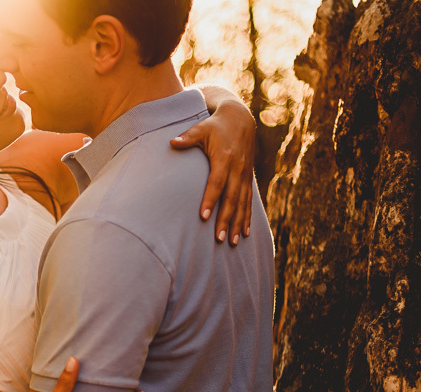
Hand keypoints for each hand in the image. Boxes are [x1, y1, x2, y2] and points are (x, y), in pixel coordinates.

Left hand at [170, 99, 255, 246]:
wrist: (241, 119)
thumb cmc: (215, 125)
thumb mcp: (201, 128)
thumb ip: (187, 137)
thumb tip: (171, 142)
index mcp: (224, 159)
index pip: (217, 183)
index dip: (210, 199)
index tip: (203, 216)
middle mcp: (237, 169)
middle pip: (232, 198)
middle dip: (226, 220)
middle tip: (219, 239)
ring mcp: (244, 175)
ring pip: (243, 203)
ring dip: (238, 224)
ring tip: (233, 242)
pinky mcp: (248, 179)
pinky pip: (249, 202)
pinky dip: (247, 218)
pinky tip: (245, 233)